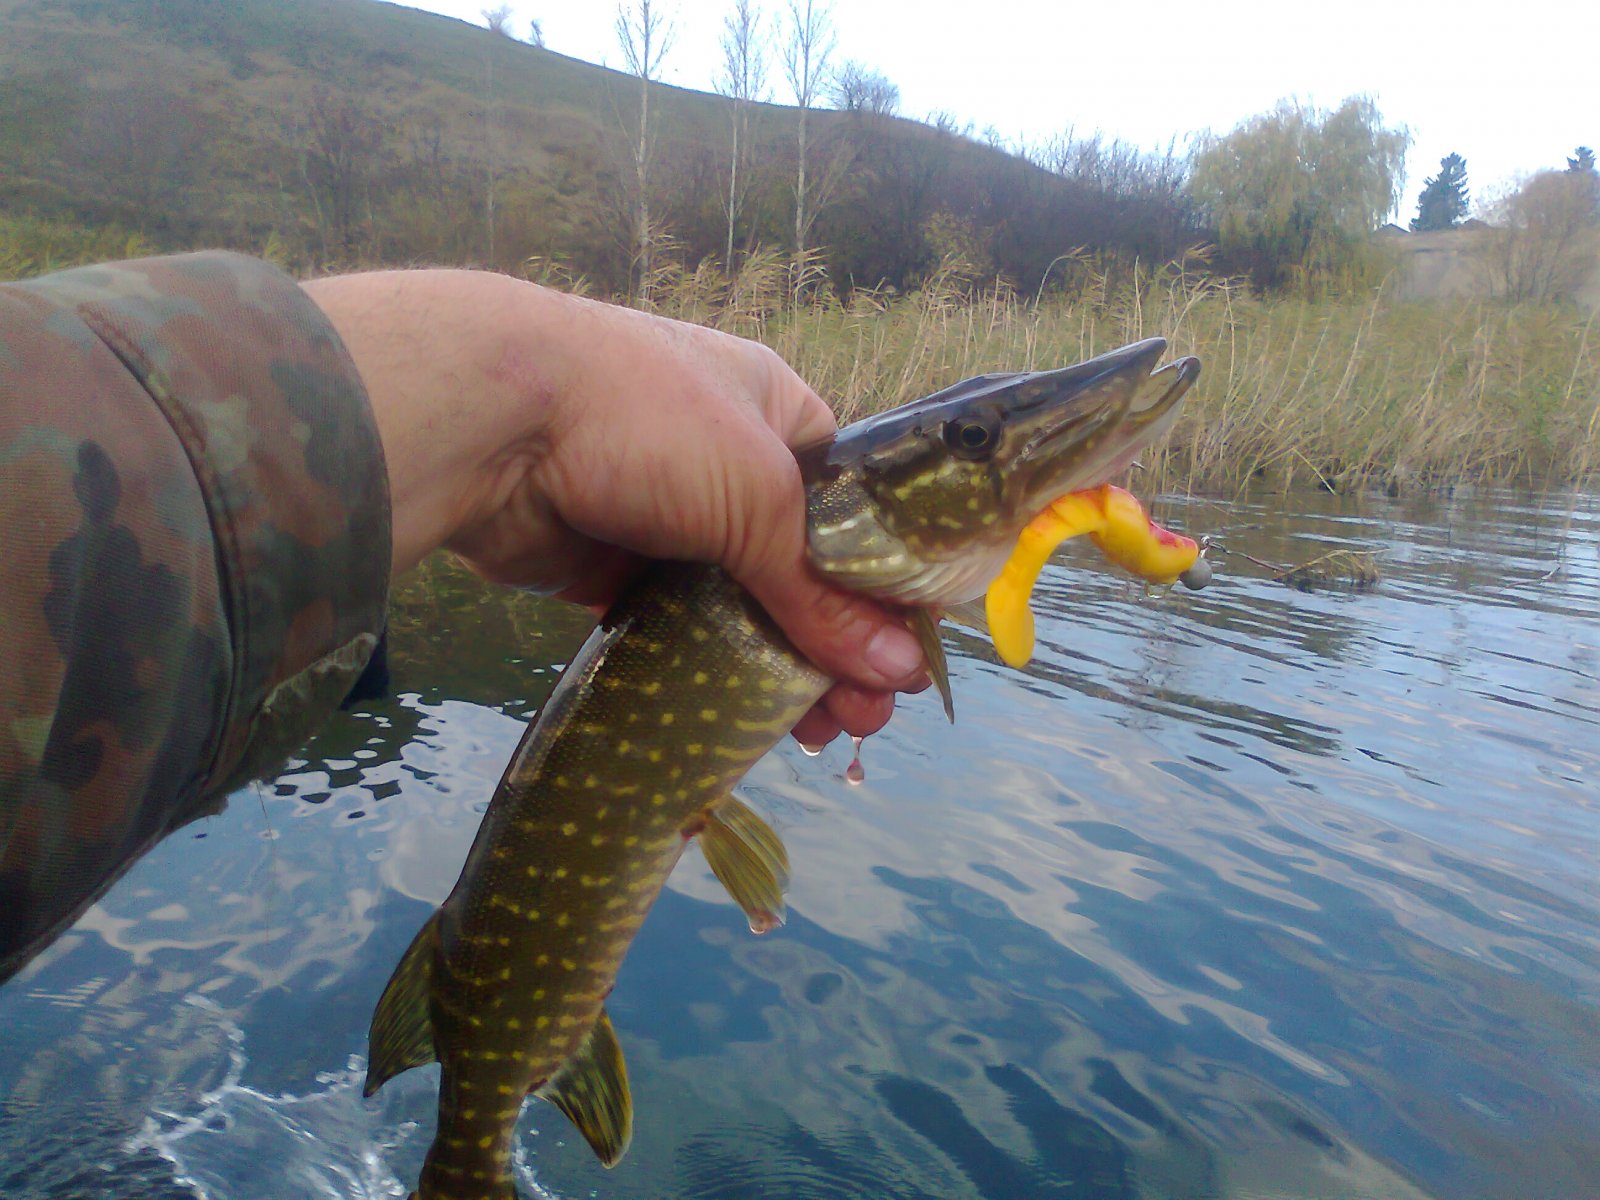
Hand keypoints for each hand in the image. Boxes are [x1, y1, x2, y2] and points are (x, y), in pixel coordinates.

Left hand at [302, 269, 926, 744]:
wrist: (493, 423)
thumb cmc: (648, 421)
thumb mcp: (759, 499)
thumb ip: (821, 595)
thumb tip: (901, 673)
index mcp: (775, 410)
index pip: (848, 504)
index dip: (879, 580)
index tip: (904, 653)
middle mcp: (724, 459)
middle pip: (797, 567)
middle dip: (834, 644)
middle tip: (864, 719)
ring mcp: (663, 514)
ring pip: (736, 605)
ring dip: (775, 668)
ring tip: (816, 735)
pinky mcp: (608, 565)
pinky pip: (674, 628)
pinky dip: (706, 671)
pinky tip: (741, 722)